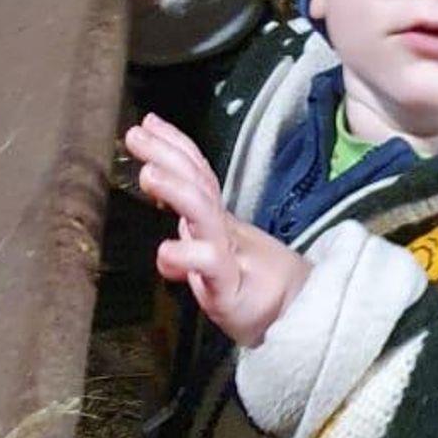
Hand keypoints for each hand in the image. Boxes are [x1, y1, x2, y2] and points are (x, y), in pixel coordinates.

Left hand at [125, 111, 309, 346]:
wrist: (298, 315)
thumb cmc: (254, 287)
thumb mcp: (215, 266)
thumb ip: (188, 253)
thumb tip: (163, 251)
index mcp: (216, 220)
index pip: (196, 173)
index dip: (174, 145)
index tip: (149, 123)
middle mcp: (222, 231)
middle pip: (197, 183)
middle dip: (167, 154)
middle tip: (138, 135)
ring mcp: (228, 256)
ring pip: (204, 214)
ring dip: (176, 189)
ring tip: (149, 174)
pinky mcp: (230, 289)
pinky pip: (211, 267)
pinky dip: (188, 255)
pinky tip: (166, 252)